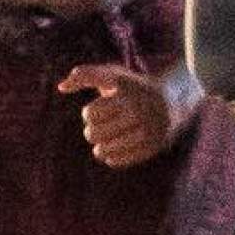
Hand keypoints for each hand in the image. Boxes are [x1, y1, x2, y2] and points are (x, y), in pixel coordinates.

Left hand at [57, 63, 203, 168]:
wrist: (173, 100)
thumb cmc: (131, 87)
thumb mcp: (110, 74)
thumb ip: (83, 76)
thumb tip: (61, 88)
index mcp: (125, 91)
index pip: (90, 113)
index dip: (89, 114)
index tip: (99, 110)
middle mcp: (139, 109)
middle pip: (94, 133)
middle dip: (92, 131)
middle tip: (98, 129)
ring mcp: (149, 129)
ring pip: (105, 149)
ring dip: (99, 147)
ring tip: (101, 144)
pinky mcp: (155, 145)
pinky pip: (121, 160)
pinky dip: (112, 158)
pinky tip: (111, 154)